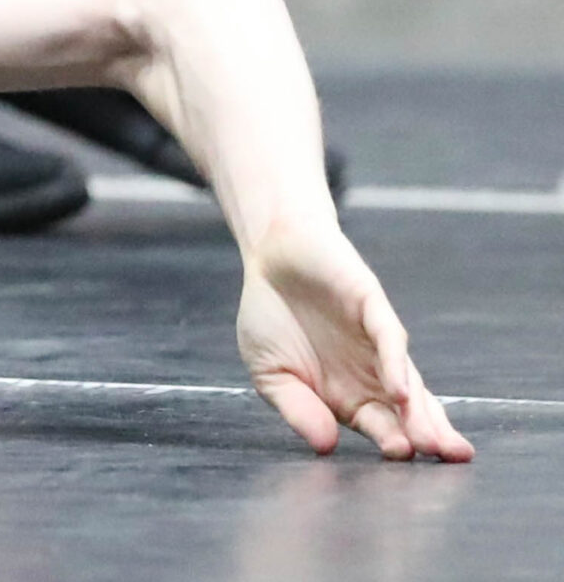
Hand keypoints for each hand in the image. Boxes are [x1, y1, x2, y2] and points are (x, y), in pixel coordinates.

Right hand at [236, 220, 472, 460]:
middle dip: (427, 435)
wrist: (270, 254)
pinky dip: (395, 365)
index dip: (393, 441)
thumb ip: (295, 407)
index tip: (400, 456)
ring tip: (434, 441)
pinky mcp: (372, 307)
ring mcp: (376, 342)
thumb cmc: (271, 317)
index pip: (381, 426)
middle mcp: (372, 374)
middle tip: (443, 456)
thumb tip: (325, 445)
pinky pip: (388, 339)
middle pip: (408, 412)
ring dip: (422, 411)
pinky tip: (399, 391)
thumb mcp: (269, 371)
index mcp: (349, 395)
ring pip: (409, 381)